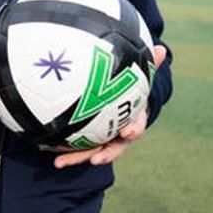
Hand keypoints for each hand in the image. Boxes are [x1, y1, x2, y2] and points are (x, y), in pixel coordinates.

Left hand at [54, 45, 166, 168]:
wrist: (121, 103)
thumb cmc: (129, 88)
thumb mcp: (139, 76)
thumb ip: (149, 64)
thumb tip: (163, 49)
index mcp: (133, 121)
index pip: (136, 126)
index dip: (133, 130)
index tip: (128, 132)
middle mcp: (118, 136)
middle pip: (113, 148)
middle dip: (105, 154)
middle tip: (96, 159)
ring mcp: (103, 141)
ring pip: (92, 152)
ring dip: (77, 158)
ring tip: (59, 163)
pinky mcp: (89, 143)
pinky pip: (78, 149)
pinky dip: (65, 153)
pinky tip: (49, 154)